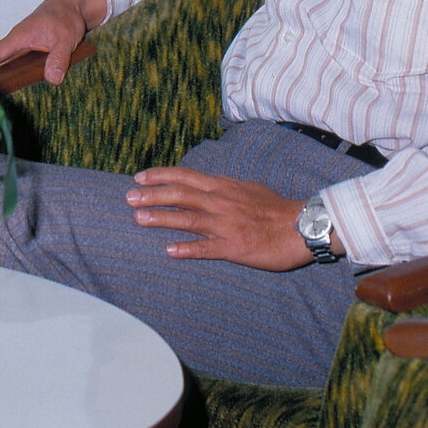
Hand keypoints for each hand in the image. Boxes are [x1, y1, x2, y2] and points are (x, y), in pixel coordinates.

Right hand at [0, 0, 108, 83]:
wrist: (73, 5)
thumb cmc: (66, 16)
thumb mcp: (66, 39)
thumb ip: (59, 58)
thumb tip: (52, 80)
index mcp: (19, 37)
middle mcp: (17, 42)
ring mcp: (23, 47)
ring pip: (6, 63)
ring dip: (0, 76)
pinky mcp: (31, 51)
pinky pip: (17, 64)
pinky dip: (13, 74)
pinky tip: (14, 90)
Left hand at [122, 166, 317, 270]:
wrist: (300, 226)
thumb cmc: (275, 207)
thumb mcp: (247, 188)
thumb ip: (225, 187)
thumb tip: (208, 184)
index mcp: (222, 186)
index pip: (185, 176)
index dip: (160, 176)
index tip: (139, 178)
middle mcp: (220, 202)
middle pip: (179, 195)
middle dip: (151, 195)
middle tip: (128, 198)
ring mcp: (225, 225)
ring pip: (187, 219)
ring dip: (161, 218)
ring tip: (138, 219)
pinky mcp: (234, 247)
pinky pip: (206, 249)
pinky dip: (187, 249)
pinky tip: (169, 251)